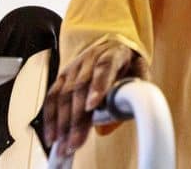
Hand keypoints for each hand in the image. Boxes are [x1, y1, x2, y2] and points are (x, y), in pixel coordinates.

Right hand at [43, 40, 147, 155]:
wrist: (115, 46)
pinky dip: (50, 118)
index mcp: (114, 54)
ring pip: (64, 94)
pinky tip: (52, 135)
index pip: (105, 67)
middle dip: (77, 117)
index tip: (92, 106)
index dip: (98, 86)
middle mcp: (90, 58)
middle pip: (80, 87)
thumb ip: (134, 94)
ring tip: (64, 143)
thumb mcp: (140, 75)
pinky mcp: (62, 76)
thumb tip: (112, 124)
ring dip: (62, 122)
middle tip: (76, 140)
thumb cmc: (130, 64)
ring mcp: (74, 67)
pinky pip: (52, 97)